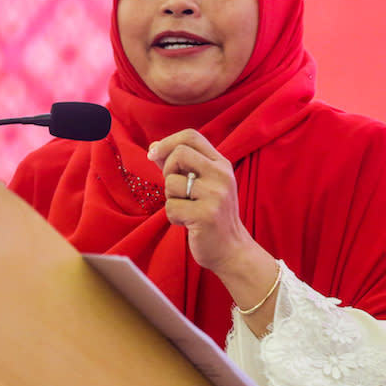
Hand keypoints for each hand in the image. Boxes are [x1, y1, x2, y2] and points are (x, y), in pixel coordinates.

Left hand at [147, 129, 253, 272]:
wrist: (232, 250)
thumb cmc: (211, 215)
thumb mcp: (202, 185)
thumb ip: (180, 165)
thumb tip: (154, 147)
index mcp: (221, 164)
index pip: (191, 136)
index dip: (168, 142)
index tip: (153, 154)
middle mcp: (221, 175)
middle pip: (179, 153)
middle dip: (166, 169)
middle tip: (174, 189)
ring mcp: (215, 195)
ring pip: (171, 183)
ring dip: (170, 198)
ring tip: (186, 209)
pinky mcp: (206, 215)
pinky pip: (171, 207)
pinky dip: (173, 217)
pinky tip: (188, 223)